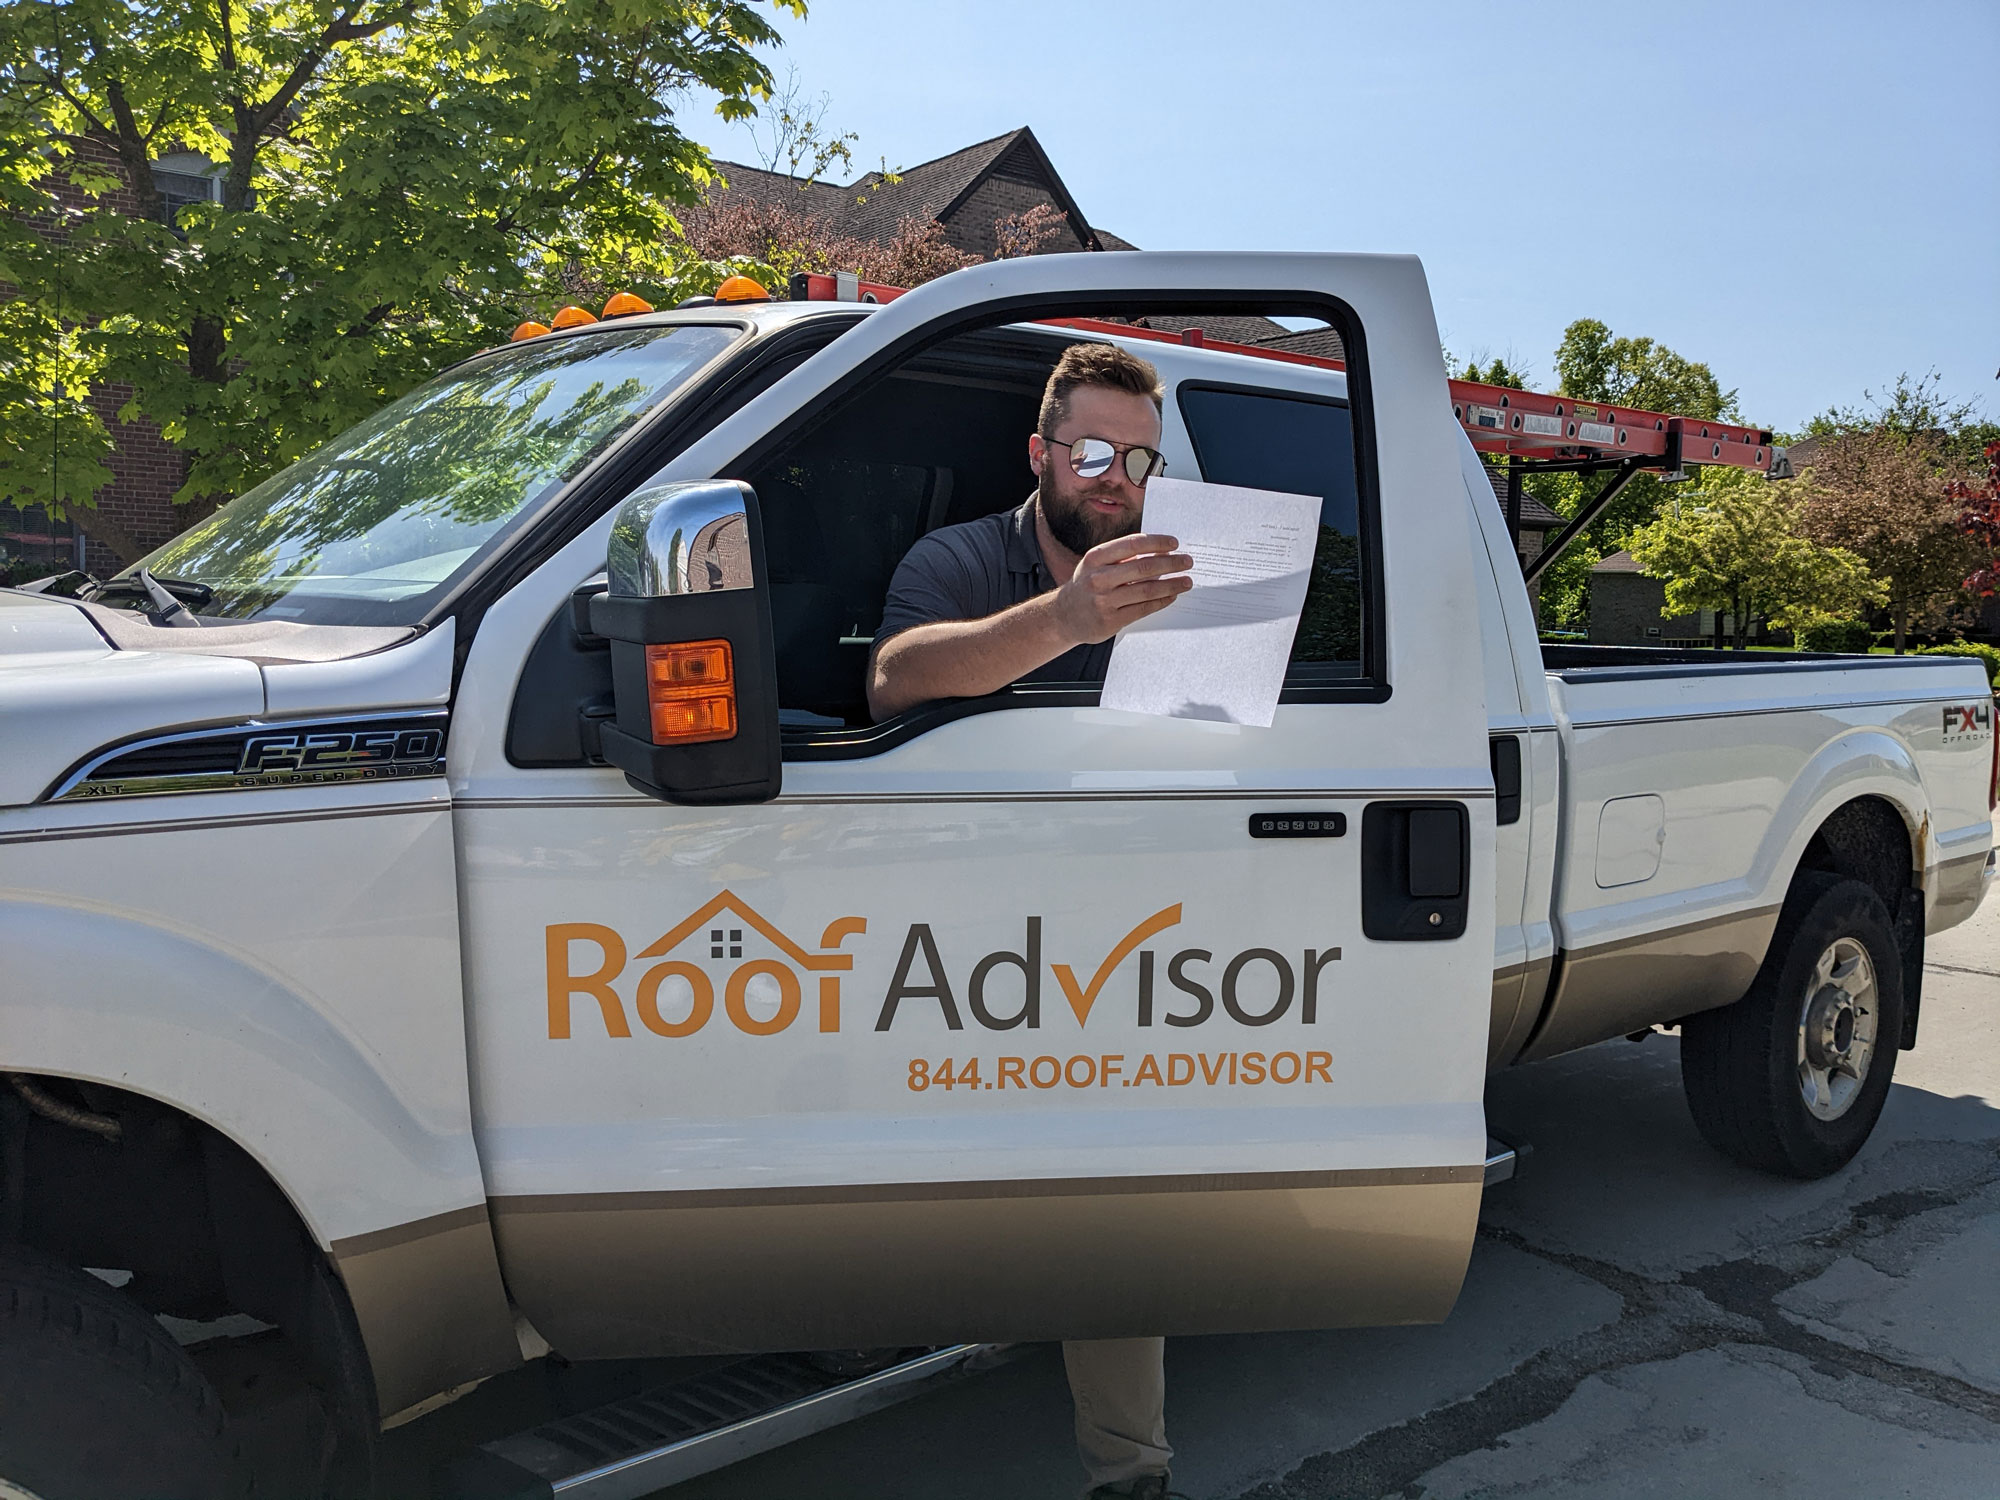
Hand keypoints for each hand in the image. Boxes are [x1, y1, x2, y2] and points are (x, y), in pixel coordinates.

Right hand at [1053, 533, 1192, 645]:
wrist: (1065, 616)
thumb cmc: (1087, 585)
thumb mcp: (1096, 565)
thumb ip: (1122, 558)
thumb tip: (1159, 552)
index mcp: (1095, 558)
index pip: (1132, 545)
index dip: (1156, 543)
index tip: (1174, 544)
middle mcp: (1098, 578)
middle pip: (1143, 567)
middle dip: (1170, 563)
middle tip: (1187, 561)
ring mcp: (1104, 601)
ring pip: (1147, 590)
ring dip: (1171, 584)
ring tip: (1187, 581)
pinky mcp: (1111, 620)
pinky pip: (1143, 609)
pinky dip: (1161, 601)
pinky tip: (1172, 596)